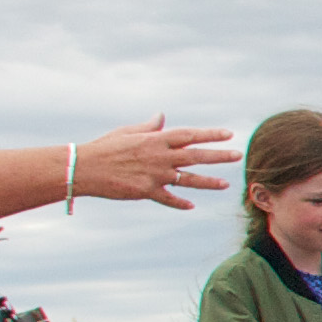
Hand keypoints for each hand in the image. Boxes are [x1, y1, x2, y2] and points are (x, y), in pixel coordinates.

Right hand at [73, 119, 231, 205]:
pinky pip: (168, 198)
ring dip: (208, 182)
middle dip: (218, 156)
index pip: (189, 135)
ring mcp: (154, 175)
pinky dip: (179, 202)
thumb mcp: (127, 132)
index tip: (228, 133)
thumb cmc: (104, 148)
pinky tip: (191, 206)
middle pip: (195, 156)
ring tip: (225, 185)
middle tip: (237, 155)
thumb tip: (162, 116)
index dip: (210, 134)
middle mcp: (159, 156)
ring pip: (188, 179)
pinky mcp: (146, 191)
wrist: (84, 167)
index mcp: (155, 139)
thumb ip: (149, 127)